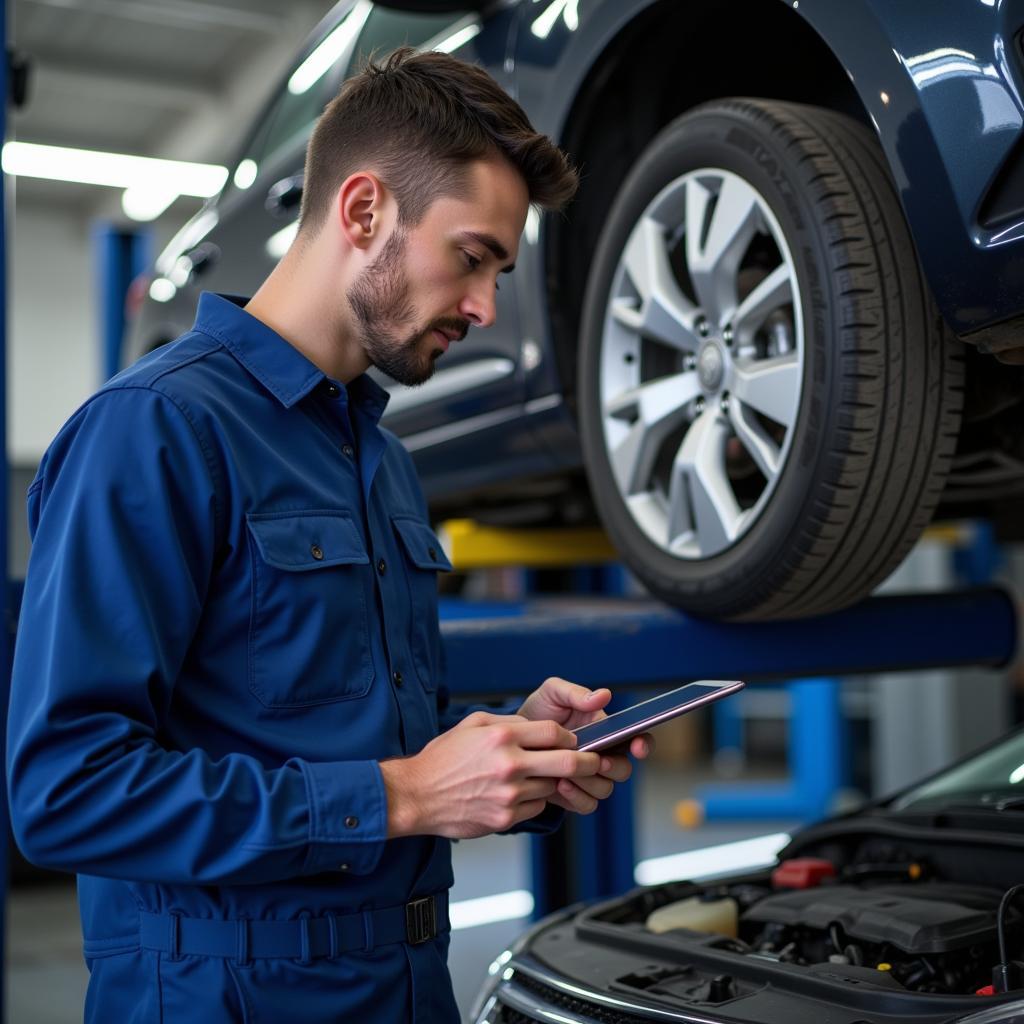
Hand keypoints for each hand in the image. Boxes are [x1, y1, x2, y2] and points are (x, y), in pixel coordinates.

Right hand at [379, 711, 601, 838]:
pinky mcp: (506, 817)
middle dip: (588, 762)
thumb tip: (537, 727)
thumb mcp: (473, 724)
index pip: (554, 733)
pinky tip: (516, 794)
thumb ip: (508, 722)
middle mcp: (510, 764)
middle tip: (595, 763)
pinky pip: (536, 808)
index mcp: (503, 736)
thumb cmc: (443, 758)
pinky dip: (534, 801)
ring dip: (552, 783)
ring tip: (538, 778)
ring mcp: (510, 794)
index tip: (572, 741)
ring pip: (552, 787)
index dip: (568, 737)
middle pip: (567, 762)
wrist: (417, 795)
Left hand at [517, 677, 654, 814]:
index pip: (635, 739)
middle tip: (598, 761)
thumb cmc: (538, 713)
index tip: (638, 745)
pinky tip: (559, 783)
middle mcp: (601, 755)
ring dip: (590, 783)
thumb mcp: (552, 694)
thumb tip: (603, 695)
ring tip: (567, 773)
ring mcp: (588, 777)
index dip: (642, 744)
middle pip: (623, 770)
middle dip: (614, 767)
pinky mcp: (573, 794)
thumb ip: (576, 693)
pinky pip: (587, 805)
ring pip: (605, 789)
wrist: (513, 741)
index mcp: (604, 730)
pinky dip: (577, 797)